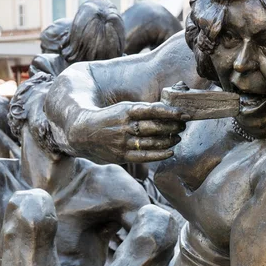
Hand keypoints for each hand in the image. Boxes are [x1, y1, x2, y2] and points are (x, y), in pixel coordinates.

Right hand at [74, 102, 188, 163]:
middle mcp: (125, 126)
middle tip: (183, 125)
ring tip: (177, 137)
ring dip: (168, 140)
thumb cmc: (107, 119)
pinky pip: (144, 156)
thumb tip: (165, 109)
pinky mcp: (121, 155)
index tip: (183, 114)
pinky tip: (170, 151)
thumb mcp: (121, 109)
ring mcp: (123, 142)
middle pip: (155, 127)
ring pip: (152, 142)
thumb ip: (141, 111)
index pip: (153, 110)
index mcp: (126, 110)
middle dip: (172, 126)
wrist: (81, 133)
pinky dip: (159, 154)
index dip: (170, 112)